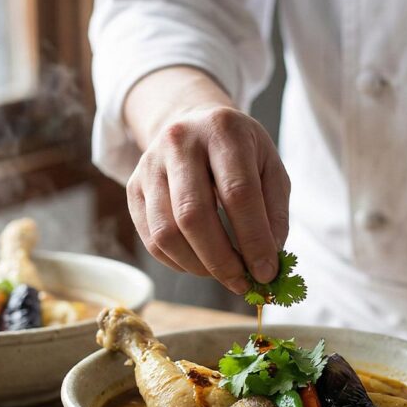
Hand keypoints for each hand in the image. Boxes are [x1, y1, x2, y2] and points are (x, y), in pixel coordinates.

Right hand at [125, 87, 290, 293]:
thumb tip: (267, 263)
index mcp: (222, 130)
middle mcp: (178, 142)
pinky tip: (199, 263)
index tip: (266, 273)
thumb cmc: (238, 151)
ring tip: (222, 273)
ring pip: (166, 232)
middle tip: (242, 283)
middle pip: (193, 215)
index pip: (237, 193)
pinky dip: (177, 262)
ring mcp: (149, 165)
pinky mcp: (132, 187)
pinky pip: (150, 238)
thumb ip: (274, 212)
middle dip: (221, 260)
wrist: (190, 123)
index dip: (253, 239)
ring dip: (197, 265)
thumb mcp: (269, 167)